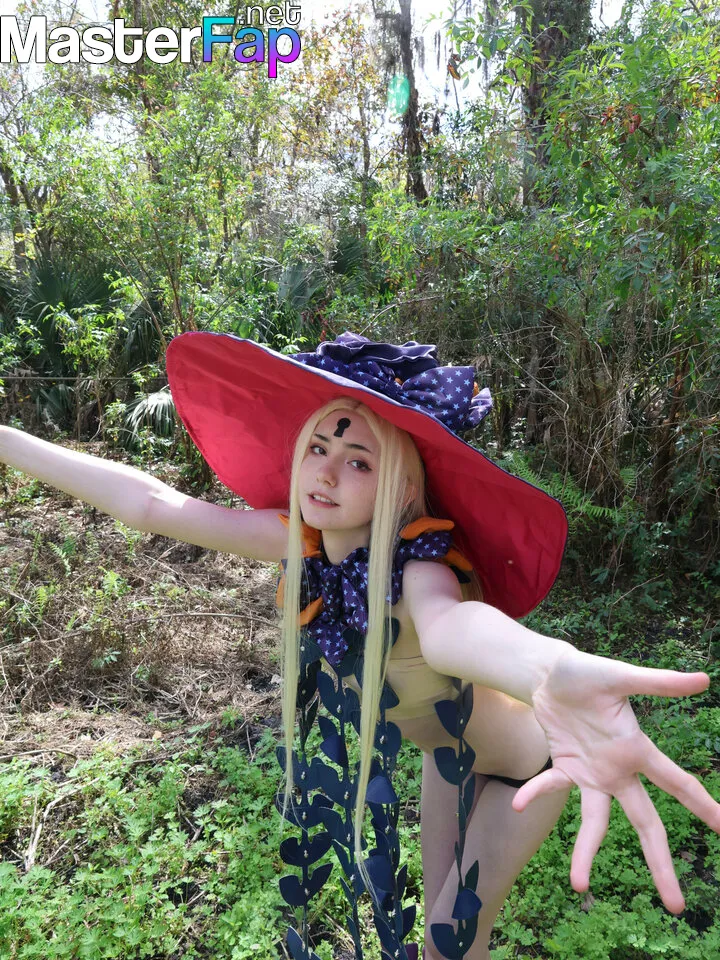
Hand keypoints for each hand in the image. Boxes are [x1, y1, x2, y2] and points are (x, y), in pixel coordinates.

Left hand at [513, 647, 719, 912]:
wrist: (550, 673)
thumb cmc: (588, 673)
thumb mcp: (621, 676)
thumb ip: (658, 682)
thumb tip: (702, 678)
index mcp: (637, 750)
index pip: (677, 784)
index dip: (703, 806)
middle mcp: (618, 770)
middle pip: (645, 823)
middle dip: (660, 862)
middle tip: (675, 905)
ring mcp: (591, 773)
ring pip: (596, 822)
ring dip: (586, 851)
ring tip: (578, 885)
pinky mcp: (564, 767)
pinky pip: (550, 786)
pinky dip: (535, 793)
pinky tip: (518, 803)